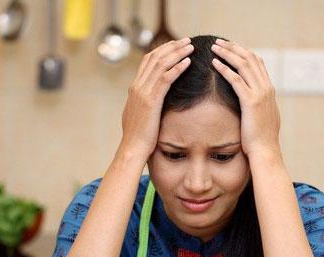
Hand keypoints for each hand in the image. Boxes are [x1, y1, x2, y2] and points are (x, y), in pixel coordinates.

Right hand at [119, 38, 193, 158]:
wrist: (132, 149)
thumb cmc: (139, 138)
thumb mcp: (140, 116)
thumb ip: (145, 104)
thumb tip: (153, 101)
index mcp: (135, 88)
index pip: (148, 61)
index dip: (163, 50)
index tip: (177, 45)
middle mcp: (137, 86)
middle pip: (155, 57)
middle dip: (172, 47)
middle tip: (187, 41)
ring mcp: (143, 92)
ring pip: (161, 64)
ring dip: (177, 53)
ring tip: (191, 46)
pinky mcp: (151, 101)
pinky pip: (165, 79)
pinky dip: (177, 68)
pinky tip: (188, 62)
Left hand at [210, 39, 280, 158]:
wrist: (265, 151)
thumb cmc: (260, 139)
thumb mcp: (262, 117)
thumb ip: (258, 105)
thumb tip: (251, 102)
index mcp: (269, 90)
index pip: (257, 63)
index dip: (243, 52)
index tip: (230, 47)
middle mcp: (266, 88)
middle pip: (250, 58)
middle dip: (233, 48)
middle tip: (219, 42)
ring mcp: (260, 94)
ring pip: (243, 65)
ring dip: (227, 53)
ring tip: (214, 47)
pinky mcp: (250, 102)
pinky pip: (236, 79)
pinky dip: (225, 69)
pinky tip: (214, 63)